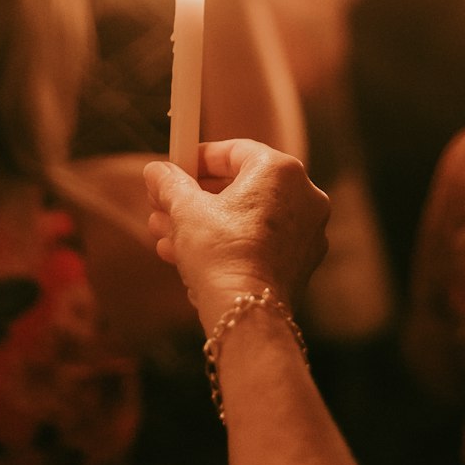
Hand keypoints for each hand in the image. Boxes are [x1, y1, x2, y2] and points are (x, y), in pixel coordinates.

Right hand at [145, 140, 328, 330]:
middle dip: (195, 198)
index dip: (198, 158)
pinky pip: (260, 241)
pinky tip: (190, 258)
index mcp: (281, 170)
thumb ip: (171, 183)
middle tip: (165, 205)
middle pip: (240, 186)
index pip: (234, 150)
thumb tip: (156, 171)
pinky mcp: (302, 261)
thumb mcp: (186, 210)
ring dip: (204, 224)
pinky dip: (229, 244)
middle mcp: (304, 195)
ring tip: (166, 236)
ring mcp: (308, 230)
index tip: (175, 168)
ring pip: (246, 218)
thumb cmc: (221, 254)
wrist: (248, 314)